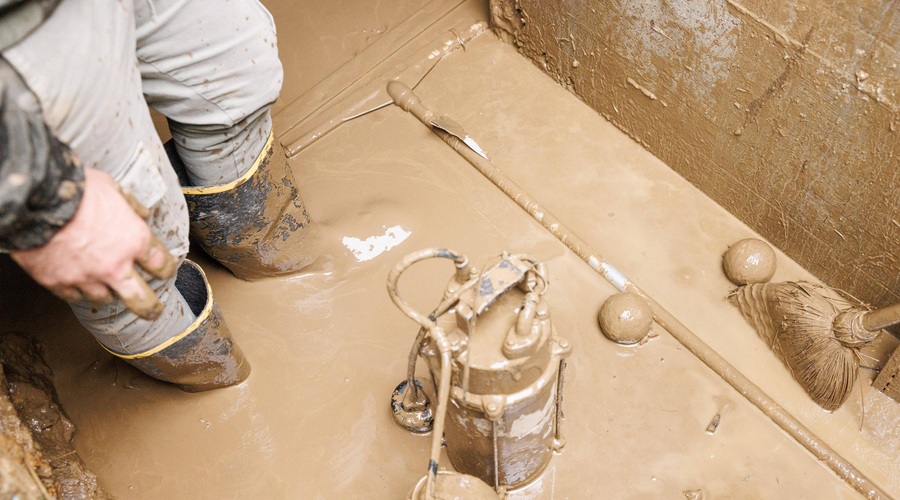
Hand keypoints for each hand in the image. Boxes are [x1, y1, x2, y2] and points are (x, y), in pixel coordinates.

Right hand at [11, 167, 176, 319]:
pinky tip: (77, 282)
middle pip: (141, 300)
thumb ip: (130, 204)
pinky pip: (73, 296)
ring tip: (105, 285)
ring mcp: (86, 277)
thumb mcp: (112, 187)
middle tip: (153, 311)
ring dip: (107, 292)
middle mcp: (114, 265)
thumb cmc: (75, 190)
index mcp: (134, 240)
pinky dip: (77, 291)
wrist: (37, 198)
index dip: (166, 269)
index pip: (161, 264)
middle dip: (151, 308)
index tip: (165, 271)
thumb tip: (143, 212)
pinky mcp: (58, 283)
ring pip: (104, 299)